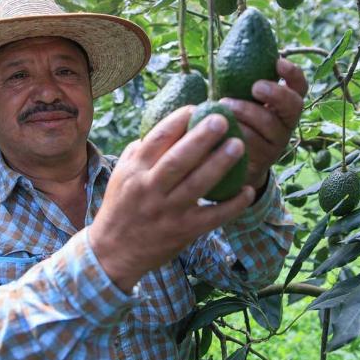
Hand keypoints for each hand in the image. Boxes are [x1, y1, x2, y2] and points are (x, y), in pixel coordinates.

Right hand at [89, 106, 255, 291]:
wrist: (113, 252)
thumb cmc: (121, 206)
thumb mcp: (122, 175)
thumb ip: (140, 151)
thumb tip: (166, 126)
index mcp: (135, 170)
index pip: (157, 139)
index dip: (178, 120)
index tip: (197, 107)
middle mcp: (150, 188)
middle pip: (178, 159)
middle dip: (201, 138)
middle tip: (222, 119)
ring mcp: (168, 211)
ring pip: (197, 184)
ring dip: (220, 164)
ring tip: (239, 145)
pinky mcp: (183, 231)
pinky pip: (212, 216)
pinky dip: (232, 205)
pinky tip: (246, 191)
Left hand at [219, 58, 308, 192]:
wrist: (231, 163)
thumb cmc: (234, 120)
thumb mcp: (239, 99)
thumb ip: (240, 81)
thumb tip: (233, 48)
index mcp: (284, 104)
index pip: (299, 87)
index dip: (293, 74)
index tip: (278, 62)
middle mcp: (286, 123)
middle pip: (294, 106)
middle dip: (276, 93)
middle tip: (255, 87)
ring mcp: (277, 143)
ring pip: (269, 124)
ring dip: (246, 111)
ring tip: (224, 103)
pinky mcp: (264, 160)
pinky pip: (253, 143)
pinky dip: (236, 131)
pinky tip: (223, 126)